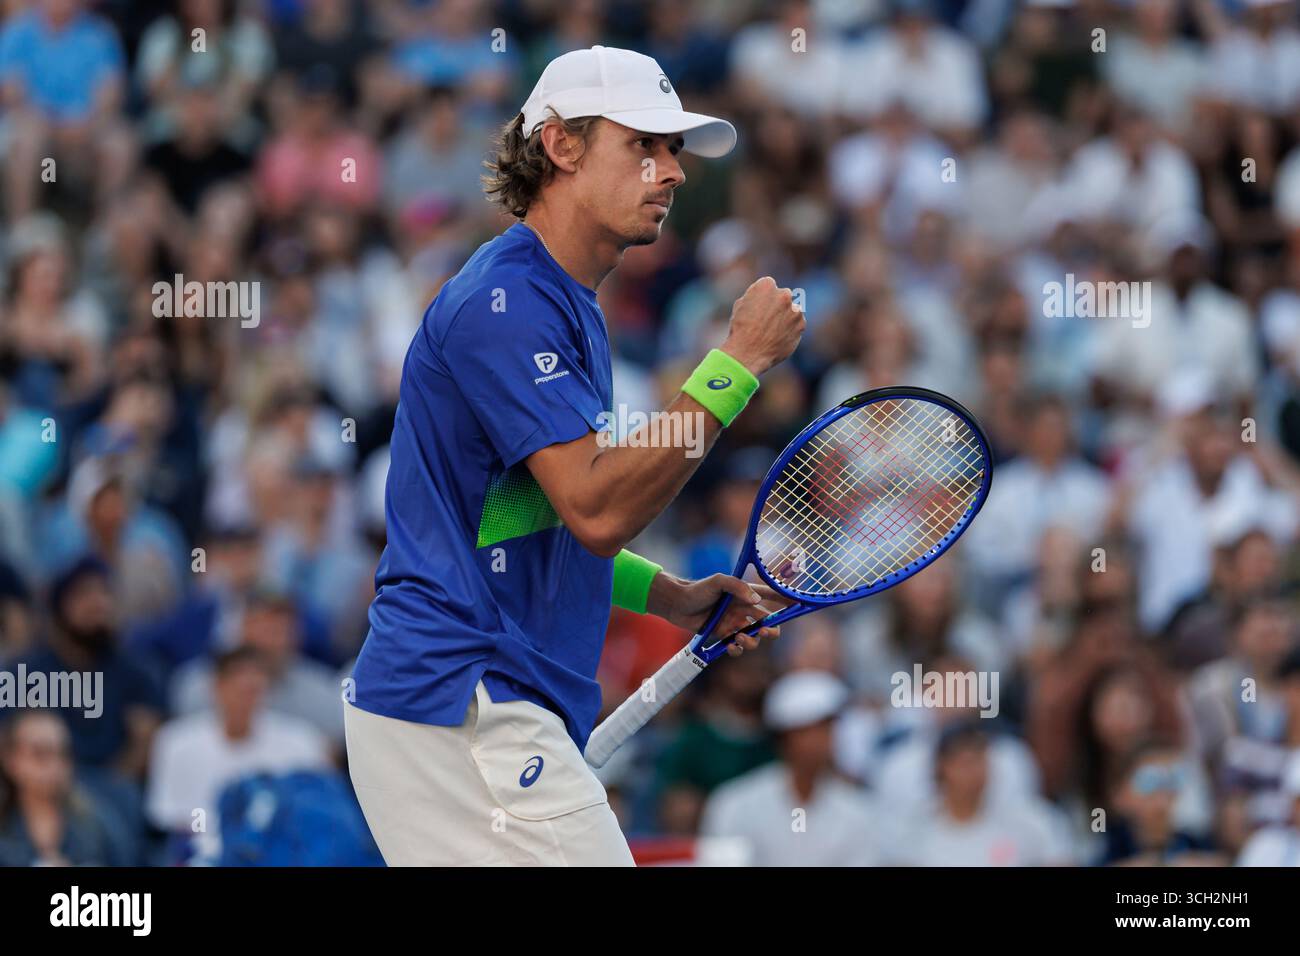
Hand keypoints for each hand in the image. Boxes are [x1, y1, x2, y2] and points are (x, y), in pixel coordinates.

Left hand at [647, 572, 791, 655]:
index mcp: (745, 594)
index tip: (799, 604)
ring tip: (739, 638)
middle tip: (764, 632)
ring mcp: (734, 624)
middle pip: (768, 623)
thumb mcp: (718, 581)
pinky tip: (730, 645)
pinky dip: (736, 650)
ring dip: (751, 642)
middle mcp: (743, 610)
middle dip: (771, 631)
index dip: (786, 600)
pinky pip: (737, 648)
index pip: (771, 596)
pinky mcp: (723, 636)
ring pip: (754, 639)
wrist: (676, 604)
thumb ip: (737, 587)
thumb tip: (756, 600)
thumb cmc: (697, 589)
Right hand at [720, 276, 805, 376]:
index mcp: (766, 285)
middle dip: (778, 305)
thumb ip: (756, 296)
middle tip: (767, 321)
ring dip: (786, 317)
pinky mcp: (801, 324)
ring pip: (792, 310)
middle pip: (783, 296)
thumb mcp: (741, 305)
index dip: (763, 298)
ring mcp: (795, 309)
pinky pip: (798, 324)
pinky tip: (778, 338)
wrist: (748, 353)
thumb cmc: (740, 329)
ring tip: (772, 332)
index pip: (769, 286)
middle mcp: (784, 294)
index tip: (759, 308)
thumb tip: (764, 296)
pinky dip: (791, 330)